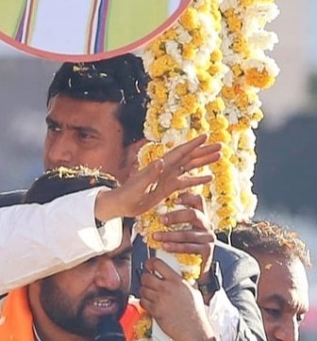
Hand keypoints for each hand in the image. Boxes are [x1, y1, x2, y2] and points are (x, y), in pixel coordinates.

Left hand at [94, 135, 220, 221]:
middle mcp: (165, 169)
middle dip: (203, 151)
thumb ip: (150, 174)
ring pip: (189, 167)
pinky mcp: (167, 188)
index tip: (206, 136)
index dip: (192, 144)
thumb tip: (161, 161)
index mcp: (160, 166)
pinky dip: (197, 179)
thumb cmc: (127, 194)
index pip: (179, 152)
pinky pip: (185, 182)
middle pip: (188, 157)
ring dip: (203, 162)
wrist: (120, 204)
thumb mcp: (138, 185)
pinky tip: (209, 177)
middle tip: (220, 145)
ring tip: (219, 157)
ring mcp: (167, 178)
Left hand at [139, 257, 217, 340]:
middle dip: (146, 278)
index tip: (150, 265)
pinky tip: (152, 304)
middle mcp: (167, 288)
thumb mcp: (192, 291)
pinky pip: (142, 301)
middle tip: (149, 282)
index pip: (158, 264)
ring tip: (152, 295)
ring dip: (145, 291)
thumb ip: (180, 282)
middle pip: (146, 276)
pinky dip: (144, 302)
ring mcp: (159, 299)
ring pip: (142, 289)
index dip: (151, 263)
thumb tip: (172, 276)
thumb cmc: (196, 312)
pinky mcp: (154, 310)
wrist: (194, 330)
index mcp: (177, 281)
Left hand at [151, 192, 215, 289]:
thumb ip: (168, 220)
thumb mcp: (176, 229)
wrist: (193, 268)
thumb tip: (146, 211)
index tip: (173, 200)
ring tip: (156, 237)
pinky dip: (176, 247)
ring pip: (188, 233)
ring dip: (170, 235)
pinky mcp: (207, 251)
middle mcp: (206, 225)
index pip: (198, 201)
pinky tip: (165, 247)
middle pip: (194, 215)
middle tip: (160, 220)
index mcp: (200, 216)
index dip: (187, 197)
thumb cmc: (180, 245)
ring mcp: (208, 238)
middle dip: (175, 216)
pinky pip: (189, 247)